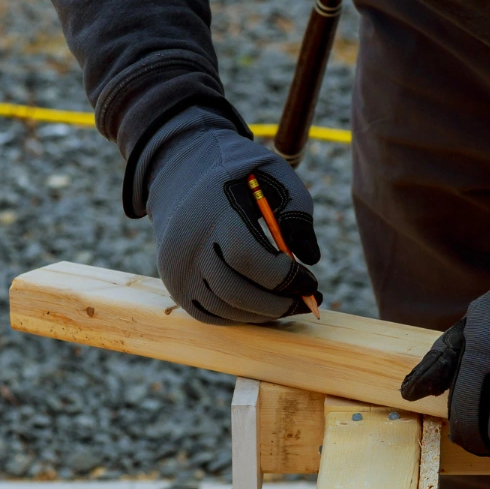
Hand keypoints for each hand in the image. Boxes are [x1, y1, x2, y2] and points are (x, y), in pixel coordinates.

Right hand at [138, 106, 320, 323]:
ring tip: (290, 303)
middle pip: (236, 292)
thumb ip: (297, 211)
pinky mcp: (176, 287)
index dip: (285, 278)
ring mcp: (177, 271)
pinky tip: (264, 305)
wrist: (179, 172)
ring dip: (264, 313)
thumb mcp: (273, 173)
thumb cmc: (236, 172)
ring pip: (226, 308)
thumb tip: (312, 258)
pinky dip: (242, 316)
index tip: (312, 281)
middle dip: (279, 303)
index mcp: (211, 214)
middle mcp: (187, 246)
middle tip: (308, 301)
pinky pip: (212, 314)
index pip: (248, 258)